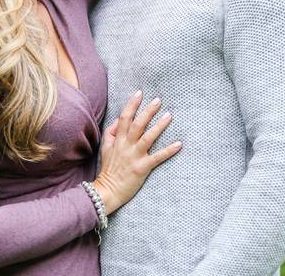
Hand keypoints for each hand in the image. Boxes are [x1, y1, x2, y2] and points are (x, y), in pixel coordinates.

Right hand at [92, 91, 181, 213]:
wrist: (107, 191)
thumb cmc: (108, 169)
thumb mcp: (105, 148)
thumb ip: (111, 133)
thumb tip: (119, 120)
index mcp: (118, 140)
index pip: (124, 118)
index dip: (132, 104)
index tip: (140, 93)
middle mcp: (126, 146)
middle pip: (137, 124)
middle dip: (147, 111)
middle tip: (158, 100)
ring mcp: (134, 157)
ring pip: (148, 138)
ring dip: (159, 126)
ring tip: (169, 115)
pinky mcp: (142, 168)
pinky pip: (157, 157)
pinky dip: (168, 151)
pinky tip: (178, 144)